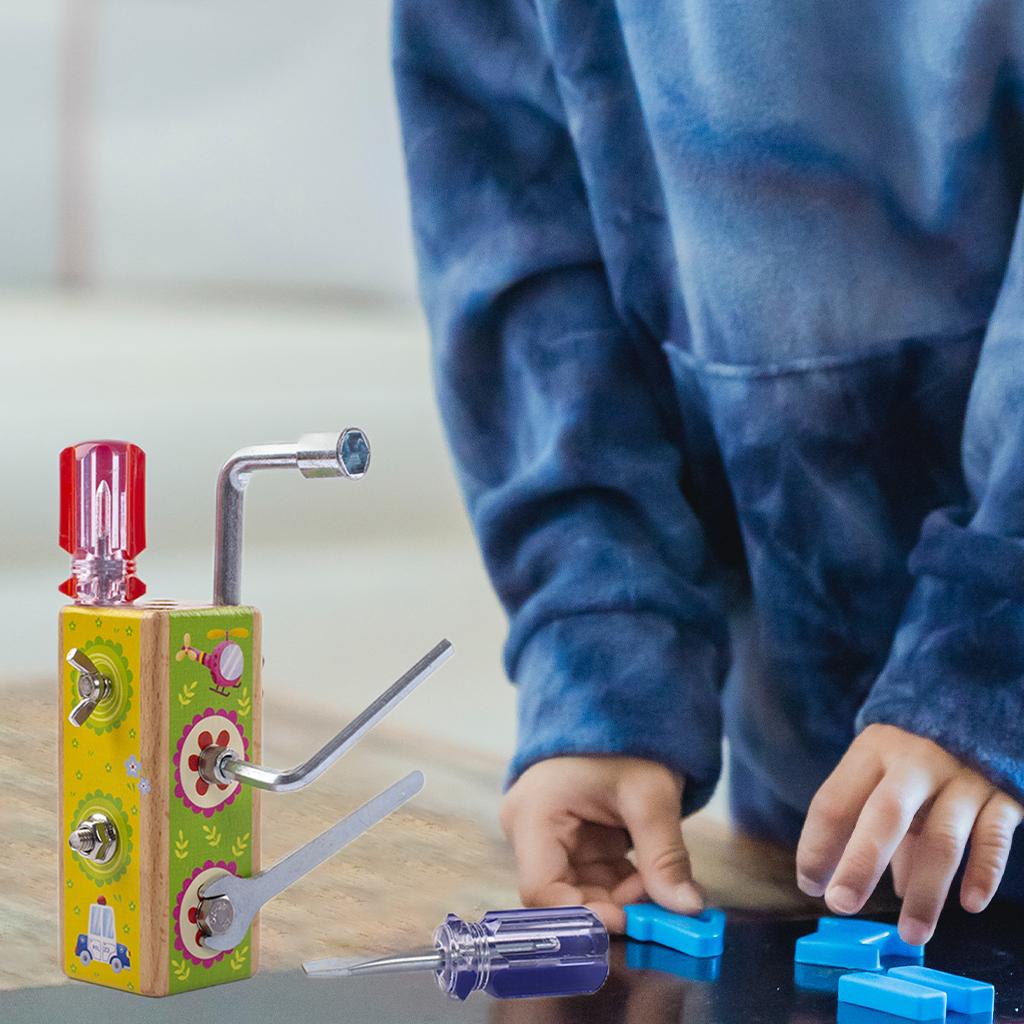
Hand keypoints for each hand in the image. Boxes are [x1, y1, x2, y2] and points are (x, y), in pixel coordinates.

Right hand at [500, 755, 702, 931]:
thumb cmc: (623, 738)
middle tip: (660, 910)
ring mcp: (551, 839)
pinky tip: (653, 879)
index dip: (583, 916)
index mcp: (533, 815)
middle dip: (612, 909)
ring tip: (661, 885)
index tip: (632, 923)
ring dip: (624, 901)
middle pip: (563, 897)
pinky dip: (626, 889)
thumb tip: (686, 908)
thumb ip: (664, 854)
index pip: (542, 889)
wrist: (619, 709)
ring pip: (582, 894)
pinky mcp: (573, 843)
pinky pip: (595, 881)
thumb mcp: (649, 794)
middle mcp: (531, 832)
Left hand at [797, 724, 1022, 943]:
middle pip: (883, 817)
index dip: (817, 846)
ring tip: (911, 934)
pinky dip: (983, 873)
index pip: (835, 801)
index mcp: (873, 751)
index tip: (810, 885)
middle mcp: (915, 761)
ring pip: (942, 840)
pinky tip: (969, 905)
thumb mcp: (886, 771)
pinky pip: (993, 839)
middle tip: (841, 905)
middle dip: (860, 864)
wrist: (980, 704)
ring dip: (925, 891)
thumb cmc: (917, 753)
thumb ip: (878, 827)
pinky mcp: (1003, 795)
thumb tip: (882, 888)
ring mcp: (962, 777)